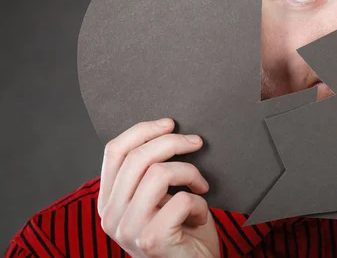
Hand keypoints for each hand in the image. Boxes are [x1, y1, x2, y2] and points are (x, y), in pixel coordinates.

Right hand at [97, 118, 218, 257]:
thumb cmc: (181, 231)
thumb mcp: (158, 198)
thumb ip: (149, 173)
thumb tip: (168, 129)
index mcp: (108, 201)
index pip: (114, 151)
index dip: (143, 130)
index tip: (170, 123)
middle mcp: (110, 216)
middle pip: (138, 157)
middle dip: (173, 142)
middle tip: (197, 143)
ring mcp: (128, 229)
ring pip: (159, 173)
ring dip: (190, 173)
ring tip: (201, 187)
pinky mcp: (151, 240)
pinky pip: (181, 200)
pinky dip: (200, 203)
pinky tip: (201, 216)